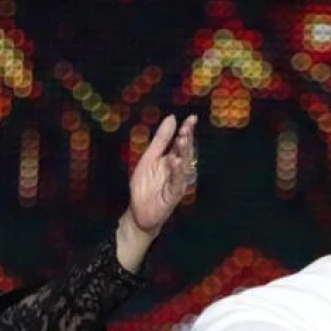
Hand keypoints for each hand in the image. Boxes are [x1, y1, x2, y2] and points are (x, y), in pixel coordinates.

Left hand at [125, 113, 198, 234]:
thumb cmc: (145, 186)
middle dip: (187, 140)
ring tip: (182, 140)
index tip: (192, 118)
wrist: (138, 212)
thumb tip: (172, 118)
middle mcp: (178, 170)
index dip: (187, 130)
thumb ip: (161, 140)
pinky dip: (178, 172)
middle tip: (186, 128)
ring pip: (184, 167)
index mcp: (172, 160)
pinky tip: (177, 161)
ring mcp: (177, 183)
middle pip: (186, 153)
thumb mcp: (149, 158)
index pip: (182, 143)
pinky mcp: (173, 196)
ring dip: (184, 153)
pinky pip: (177, 182)